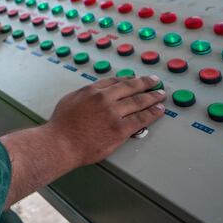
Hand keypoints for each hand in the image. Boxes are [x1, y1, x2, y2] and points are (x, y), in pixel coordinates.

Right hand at [45, 75, 165, 166]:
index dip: (129, 80)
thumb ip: (84, 95)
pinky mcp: (120, 129)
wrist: (61, 143)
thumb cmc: (62, 126)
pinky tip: (159, 111)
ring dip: (152, 97)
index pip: (115, 81)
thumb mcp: (70, 100)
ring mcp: (113, 113)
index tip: (135, 79)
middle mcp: (104, 98)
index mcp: (92, 90)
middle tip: (154, 82)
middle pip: (130, 87)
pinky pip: (141, 119)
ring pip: (139, 101)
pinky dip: (152, 113)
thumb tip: (93, 94)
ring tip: (160, 95)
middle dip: (145, 83)